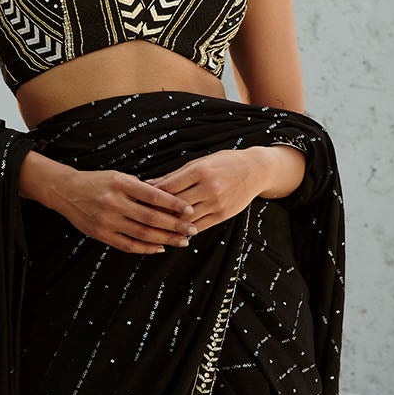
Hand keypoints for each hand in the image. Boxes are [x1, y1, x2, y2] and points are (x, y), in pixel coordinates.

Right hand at [47, 166, 197, 254]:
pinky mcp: (100, 234)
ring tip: (182, 241)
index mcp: (120, 183)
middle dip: (174, 226)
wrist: (66, 191)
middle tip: (192, 230)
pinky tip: (160, 248)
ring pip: (142, 234)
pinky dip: (146, 248)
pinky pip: (128, 245)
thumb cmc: (98, 182)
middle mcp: (113, 201)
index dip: (174, 204)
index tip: (190, 211)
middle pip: (151, 218)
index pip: (153, 195)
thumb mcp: (119, 177)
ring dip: (165, 239)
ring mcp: (106, 219)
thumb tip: (170, 201)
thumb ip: (141, 188)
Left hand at [149, 146, 299, 232]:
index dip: (151, 195)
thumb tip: (150, 184)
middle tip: (139, 216)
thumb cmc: (224, 162)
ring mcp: (217, 203)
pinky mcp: (223, 215)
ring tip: (152, 228)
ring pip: (186, 219)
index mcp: (200, 171)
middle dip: (156, 211)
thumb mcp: (201, 162)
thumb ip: (176, 175)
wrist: (256, 170)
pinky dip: (184, 230)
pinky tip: (172, 232)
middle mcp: (208, 188)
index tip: (137, 200)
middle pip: (175, 204)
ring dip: (168, 224)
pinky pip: (199, 227)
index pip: (169, 186)